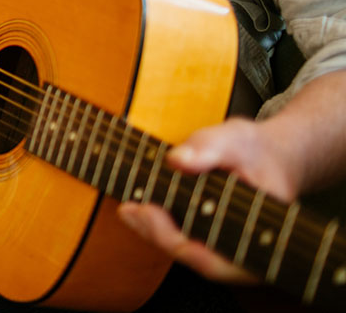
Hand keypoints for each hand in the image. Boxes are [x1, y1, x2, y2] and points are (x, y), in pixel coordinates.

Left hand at [117, 117, 296, 282]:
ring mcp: (229, 248)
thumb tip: (178, 160)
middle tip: (130, 208)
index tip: (148, 212)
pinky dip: (161, 225)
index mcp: (262, 238)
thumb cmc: (257, 150)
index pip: (214, 261)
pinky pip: (186, 240)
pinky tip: (138, 207)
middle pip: (195, 259)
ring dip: (153, 232)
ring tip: (128, 207)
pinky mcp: (214, 238)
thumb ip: (210, 148)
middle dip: (158, 235)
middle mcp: (246, 253)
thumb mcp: (236, 138)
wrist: (272, 155)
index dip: (175, 241)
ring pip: (188, 251)